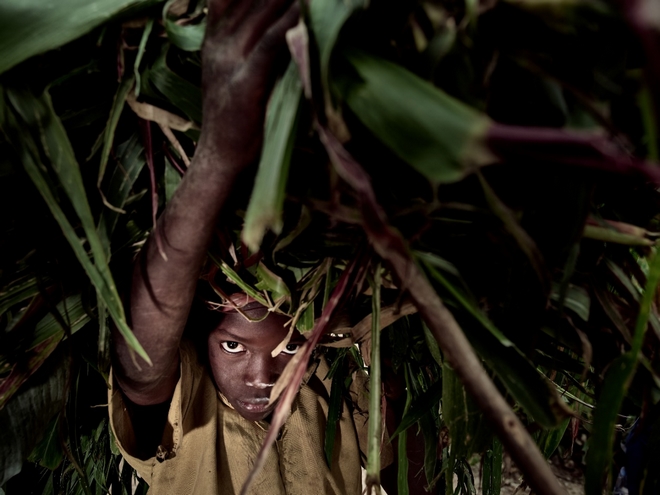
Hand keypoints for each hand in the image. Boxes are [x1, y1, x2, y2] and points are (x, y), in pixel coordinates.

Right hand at [199, 0, 299, 167]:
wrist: (219, 159)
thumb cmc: (236, 119)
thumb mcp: (231, 71)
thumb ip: (247, 41)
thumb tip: (284, 23)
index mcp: (216, 36)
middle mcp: (221, 41)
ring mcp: (230, 59)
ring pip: (264, 10)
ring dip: (294, 0)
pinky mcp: (246, 81)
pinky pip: (273, 41)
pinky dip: (294, 23)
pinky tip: (311, 10)